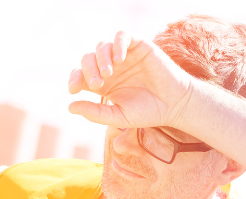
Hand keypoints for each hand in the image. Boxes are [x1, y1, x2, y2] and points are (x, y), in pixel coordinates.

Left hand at [67, 31, 195, 130]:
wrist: (175, 105)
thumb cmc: (148, 112)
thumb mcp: (118, 116)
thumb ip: (95, 112)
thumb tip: (70, 106)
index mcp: (103, 84)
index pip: (81, 75)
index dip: (74, 79)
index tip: (74, 89)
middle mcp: (111, 68)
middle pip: (88, 59)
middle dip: (87, 70)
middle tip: (96, 84)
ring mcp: (124, 55)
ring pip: (102, 46)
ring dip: (101, 58)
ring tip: (108, 73)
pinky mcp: (138, 45)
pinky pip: (122, 36)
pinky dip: (117, 44)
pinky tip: (119, 59)